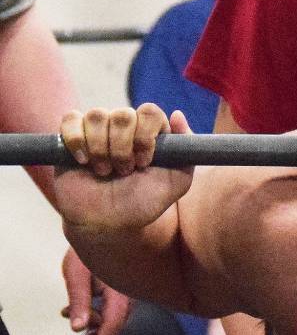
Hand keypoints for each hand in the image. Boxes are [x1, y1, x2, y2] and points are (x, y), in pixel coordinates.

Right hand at [54, 104, 192, 232]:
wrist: (106, 222)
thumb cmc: (142, 203)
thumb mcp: (175, 184)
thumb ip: (186, 153)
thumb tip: (178, 114)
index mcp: (151, 133)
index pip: (150, 112)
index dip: (145, 136)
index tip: (144, 163)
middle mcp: (125, 126)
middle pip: (122, 114)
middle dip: (122, 148)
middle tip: (124, 172)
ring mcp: (98, 129)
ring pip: (97, 116)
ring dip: (101, 149)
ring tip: (105, 172)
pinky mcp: (71, 136)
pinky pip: (71, 119)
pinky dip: (77, 141)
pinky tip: (83, 162)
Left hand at [60, 247, 131, 334]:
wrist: (99, 223)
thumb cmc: (86, 247)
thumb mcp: (76, 275)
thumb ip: (78, 302)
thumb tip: (77, 328)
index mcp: (120, 288)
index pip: (115, 321)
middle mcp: (129, 289)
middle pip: (118, 319)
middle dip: (101, 332)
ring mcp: (128, 286)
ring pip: (116, 312)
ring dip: (98, 320)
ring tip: (77, 322)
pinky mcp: (123, 282)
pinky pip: (115, 302)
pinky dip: (99, 309)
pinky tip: (83, 308)